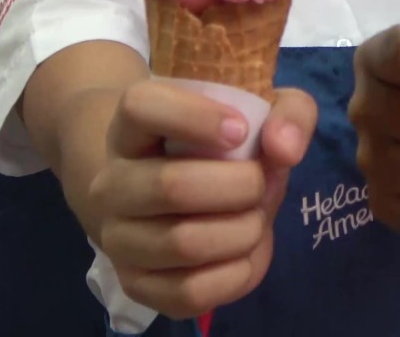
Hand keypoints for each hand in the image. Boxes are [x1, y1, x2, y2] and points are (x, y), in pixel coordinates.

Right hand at [89, 80, 316, 319]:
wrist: (175, 195)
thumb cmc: (219, 147)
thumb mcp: (261, 113)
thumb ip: (289, 113)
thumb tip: (284, 149)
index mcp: (131, 127)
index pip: (140, 107)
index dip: (195, 116)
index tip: (240, 129)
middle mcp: (110, 183)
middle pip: (172, 186)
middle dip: (241, 186)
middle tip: (261, 182)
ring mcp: (118, 238)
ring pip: (184, 243)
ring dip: (244, 231)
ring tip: (255, 217)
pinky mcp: (136, 285)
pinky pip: (190, 292)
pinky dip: (237, 273)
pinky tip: (246, 252)